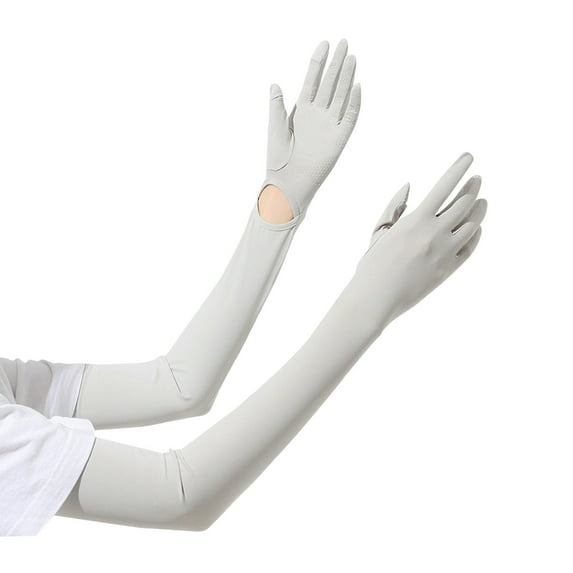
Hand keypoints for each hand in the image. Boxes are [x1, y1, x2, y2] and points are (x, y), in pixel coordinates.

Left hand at [261, 39, 360, 219]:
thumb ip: (277, 105)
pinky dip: (354, 103)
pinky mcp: (339, 139)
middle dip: (336, 63)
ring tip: (352, 57)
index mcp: (301, 111)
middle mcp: (317, 115)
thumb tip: (275, 83)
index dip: (318, 62)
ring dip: (347, 78)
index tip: (324, 44)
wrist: (288, 181)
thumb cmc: (279, 158)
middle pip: (329, 84)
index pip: (312, 81)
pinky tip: (357, 86)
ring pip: (341, 96)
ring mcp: (329, 125)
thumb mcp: (275, 127)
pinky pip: (349, 118)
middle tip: (344, 42)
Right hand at [351, 152, 486, 332]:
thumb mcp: (380, 232)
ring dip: (479, 209)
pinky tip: (476, 227)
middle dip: (472, 187)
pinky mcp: (449, 270)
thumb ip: (395, 207)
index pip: (444, 186)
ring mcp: (444, 252)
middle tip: (477, 178)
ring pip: (472, 224)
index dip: (458, 169)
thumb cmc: (372, 265)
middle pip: (464, 203)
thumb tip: (409, 186)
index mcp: (415, 221)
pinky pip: (470, 246)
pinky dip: (476, 233)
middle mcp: (433, 234)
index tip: (468, 157)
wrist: (375, 299)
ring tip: (482, 201)